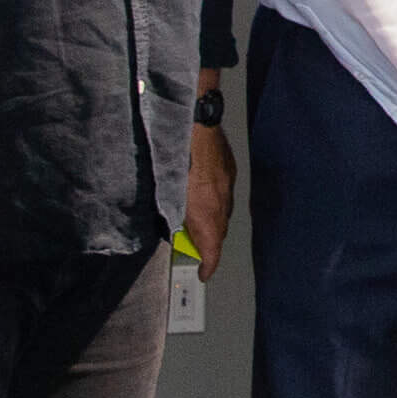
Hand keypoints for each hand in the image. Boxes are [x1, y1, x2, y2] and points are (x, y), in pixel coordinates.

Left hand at [183, 119, 236, 282]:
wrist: (196, 124)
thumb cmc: (177, 156)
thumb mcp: (167, 193)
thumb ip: (172, 213)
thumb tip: (171, 225)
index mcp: (205, 212)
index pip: (212, 250)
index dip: (209, 266)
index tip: (204, 273)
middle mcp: (220, 202)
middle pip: (219, 232)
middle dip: (209, 244)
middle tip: (196, 248)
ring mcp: (227, 185)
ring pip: (223, 212)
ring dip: (212, 220)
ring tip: (197, 219)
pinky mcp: (229, 169)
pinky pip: (225, 193)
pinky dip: (216, 200)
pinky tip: (204, 192)